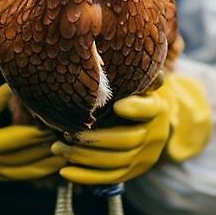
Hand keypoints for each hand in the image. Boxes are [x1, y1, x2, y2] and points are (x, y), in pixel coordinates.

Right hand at [0, 65, 64, 181]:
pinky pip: (19, 175)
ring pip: (18, 162)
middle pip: (9, 141)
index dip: (6, 96)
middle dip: (36, 131)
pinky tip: (59, 160)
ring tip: (66, 140)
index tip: (25, 83)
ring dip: (43, 152)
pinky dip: (40, 169)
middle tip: (59, 119)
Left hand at [52, 72, 211, 184]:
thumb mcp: (137, 80)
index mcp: (157, 106)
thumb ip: (129, 70)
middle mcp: (155, 133)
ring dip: (85, 157)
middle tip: (66, 133)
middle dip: (94, 139)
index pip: (149, 107)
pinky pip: (110, 179)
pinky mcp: (135, 171)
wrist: (154, 121)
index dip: (136, 107)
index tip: (118, 105)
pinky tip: (64, 171)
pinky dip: (86, 177)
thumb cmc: (134, 93)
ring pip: (116, 161)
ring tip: (58, 148)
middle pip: (126, 140)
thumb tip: (118, 36)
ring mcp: (146, 155)